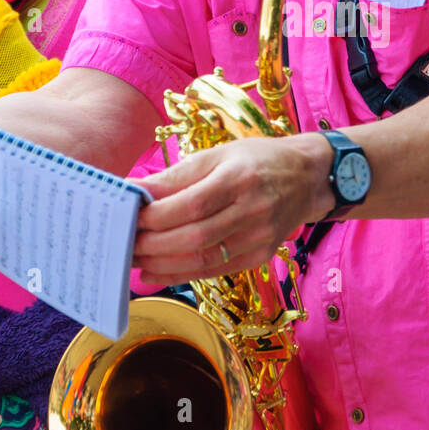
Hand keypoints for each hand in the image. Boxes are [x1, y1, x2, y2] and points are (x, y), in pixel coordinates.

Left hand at [133, 133, 332, 285]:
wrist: (308, 177)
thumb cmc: (258, 160)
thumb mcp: (218, 154)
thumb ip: (176, 176)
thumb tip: (134, 190)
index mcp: (239, 179)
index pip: (189, 204)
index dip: (154, 216)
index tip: (125, 216)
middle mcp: (252, 211)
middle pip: (193, 237)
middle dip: (150, 244)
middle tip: (120, 242)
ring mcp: (259, 238)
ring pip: (202, 260)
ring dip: (161, 264)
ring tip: (132, 259)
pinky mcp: (260, 256)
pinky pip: (215, 271)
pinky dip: (181, 275)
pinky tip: (156, 272)